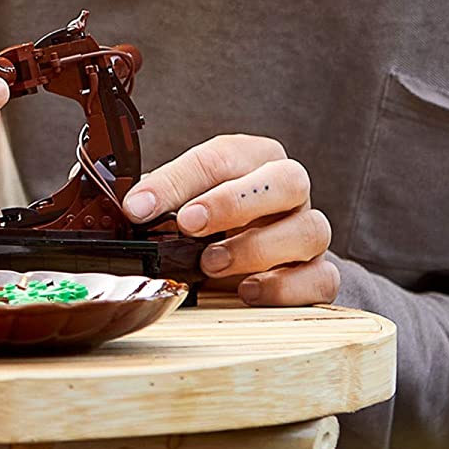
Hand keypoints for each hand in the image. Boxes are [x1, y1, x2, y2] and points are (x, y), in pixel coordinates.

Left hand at [121, 134, 337, 305]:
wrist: (253, 256)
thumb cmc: (214, 218)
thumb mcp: (183, 199)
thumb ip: (160, 198)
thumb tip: (128, 206)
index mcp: (254, 158)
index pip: (220, 157)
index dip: (176, 181)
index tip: (138, 207)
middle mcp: (290, 189)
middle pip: (287, 180)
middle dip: (233, 202)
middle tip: (188, 224)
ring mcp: (310, 231)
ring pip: (309, 230)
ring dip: (254, 248)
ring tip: (209, 263)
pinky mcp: (320, 273)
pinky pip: (320, 279)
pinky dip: (284, 288)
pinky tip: (246, 291)